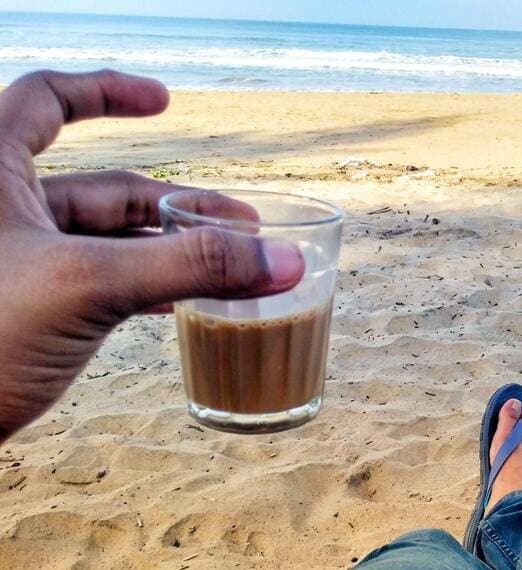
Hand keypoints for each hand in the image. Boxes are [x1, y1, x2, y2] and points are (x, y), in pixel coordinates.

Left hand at [0, 69, 304, 442]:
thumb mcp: (88, 286)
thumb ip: (189, 267)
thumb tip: (281, 259)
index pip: (48, 100)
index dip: (107, 92)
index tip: (165, 103)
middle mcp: (3, 211)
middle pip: (103, 188)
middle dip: (177, 204)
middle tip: (242, 226)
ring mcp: (14, 264)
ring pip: (104, 243)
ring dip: (167, 252)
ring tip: (228, 267)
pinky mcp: (24, 311)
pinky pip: (95, 284)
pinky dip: (141, 288)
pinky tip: (179, 304)